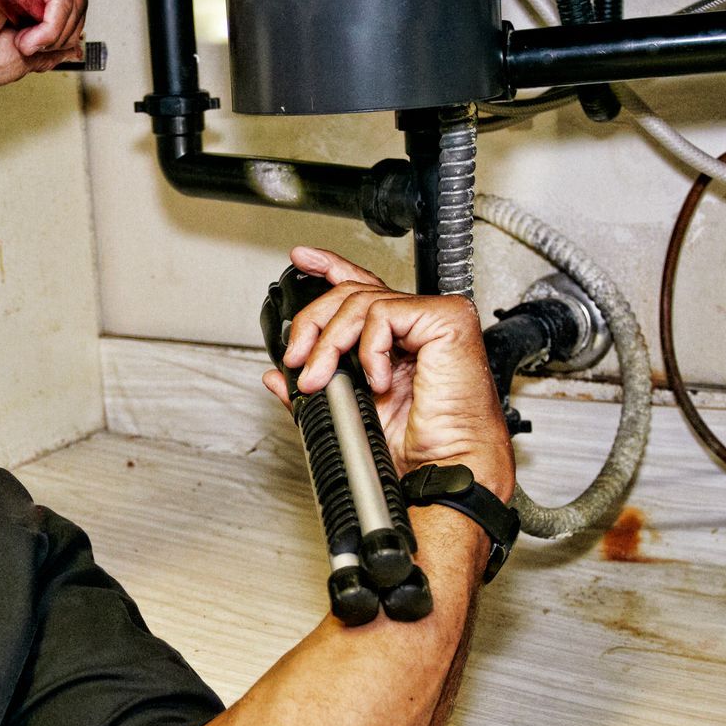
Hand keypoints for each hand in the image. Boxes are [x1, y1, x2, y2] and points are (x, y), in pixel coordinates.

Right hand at [0, 0, 87, 87]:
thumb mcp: (24, 61)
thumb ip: (53, 49)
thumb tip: (77, 47)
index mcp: (27, 4)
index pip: (70, 14)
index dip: (63, 38)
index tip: (39, 52)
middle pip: (78, 6)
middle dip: (60, 38)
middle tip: (28, 47)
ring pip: (75, 2)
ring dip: (53, 35)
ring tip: (23, 42)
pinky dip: (49, 28)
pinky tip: (24, 36)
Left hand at [262, 246, 514, 500]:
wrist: (446, 466)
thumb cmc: (419, 447)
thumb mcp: (350, 410)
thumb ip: (315, 386)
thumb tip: (278, 376)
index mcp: (400, 337)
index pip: (362, 288)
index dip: (330, 268)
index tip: (301, 259)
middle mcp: (418, 322)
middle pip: (352, 293)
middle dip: (312, 324)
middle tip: (296, 359)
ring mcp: (435, 316)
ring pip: (361, 301)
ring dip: (329, 343)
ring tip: (320, 379)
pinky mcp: (447, 318)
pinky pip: (384, 314)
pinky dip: (369, 349)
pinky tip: (378, 381)